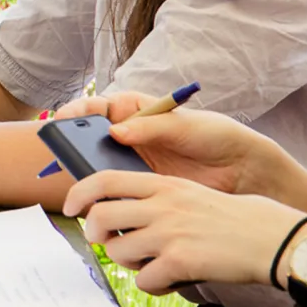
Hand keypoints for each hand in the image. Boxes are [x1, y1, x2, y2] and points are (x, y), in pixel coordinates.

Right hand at [55, 92, 293, 196]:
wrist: (244, 173)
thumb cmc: (218, 138)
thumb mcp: (187, 126)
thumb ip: (151, 127)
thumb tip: (115, 130)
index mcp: (138, 111)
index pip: (99, 107)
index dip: (78, 111)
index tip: (63, 118)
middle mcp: (130, 136)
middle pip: (90, 137)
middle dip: (73, 142)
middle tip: (62, 150)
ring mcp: (133, 162)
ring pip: (98, 165)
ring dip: (86, 171)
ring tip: (78, 178)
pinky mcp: (140, 187)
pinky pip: (114, 190)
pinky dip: (104, 195)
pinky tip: (98, 199)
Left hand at [62, 171, 306, 294]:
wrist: (270, 239)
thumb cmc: (230, 220)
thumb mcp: (190, 195)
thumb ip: (155, 200)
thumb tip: (117, 215)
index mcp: (164, 185)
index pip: (104, 180)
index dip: (79, 194)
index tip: (72, 207)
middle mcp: (162, 206)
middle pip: (100, 218)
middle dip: (95, 236)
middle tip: (107, 244)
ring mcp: (170, 233)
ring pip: (118, 252)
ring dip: (128, 263)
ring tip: (150, 264)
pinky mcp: (180, 262)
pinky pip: (143, 280)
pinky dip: (152, 285)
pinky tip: (170, 280)